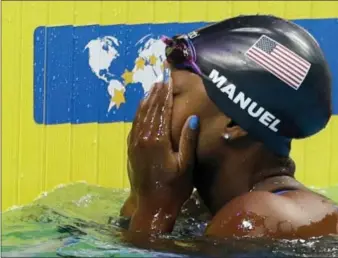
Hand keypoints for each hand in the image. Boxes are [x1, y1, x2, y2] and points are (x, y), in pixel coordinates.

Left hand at [125, 65, 199, 233]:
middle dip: (156, 93)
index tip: (169, 80)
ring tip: (152, 87)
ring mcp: (134, 143)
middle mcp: (143, 138)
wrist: (151, 206)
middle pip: (150, 109)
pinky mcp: (131, 149)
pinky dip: (139, 113)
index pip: (162, 110)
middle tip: (161, 78)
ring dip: (147, 100)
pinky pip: (134, 124)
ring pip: (140, 115)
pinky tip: (142, 108)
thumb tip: (192, 117)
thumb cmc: (173, 188)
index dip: (166, 94)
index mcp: (157, 140)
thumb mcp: (186, 165)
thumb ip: (188, 140)